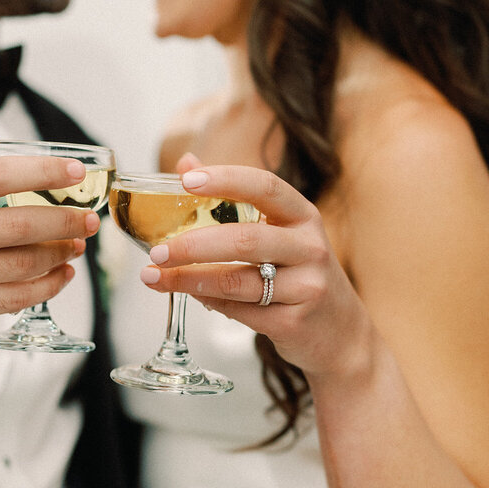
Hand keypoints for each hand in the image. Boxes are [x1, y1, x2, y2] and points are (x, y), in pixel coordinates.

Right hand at [0, 156, 98, 362]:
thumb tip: (32, 193)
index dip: (45, 172)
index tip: (76, 170)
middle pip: (20, 226)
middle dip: (65, 221)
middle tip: (89, 218)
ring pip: (22, 266)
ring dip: (59, 255)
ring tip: (75, 245)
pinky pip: (11, 299)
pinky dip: (44, 287)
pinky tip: (59, 275)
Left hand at [140, 160, 372, 377]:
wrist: (341, 335)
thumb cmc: (297, 273)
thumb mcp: (277, 231)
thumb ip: (232, 197)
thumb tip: (186, 162)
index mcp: (302, 216)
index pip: (265, 187)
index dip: (226, 180)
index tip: (187, 180)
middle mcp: (309, 247)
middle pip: (245, 240)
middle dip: (193, 245)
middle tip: (157, 251)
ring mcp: (307, 287)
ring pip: (238, 281)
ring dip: (189, 279)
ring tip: (156, 277)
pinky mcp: (295, 323)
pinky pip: (241, 311)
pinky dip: (209, 302)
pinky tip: (190, 294)